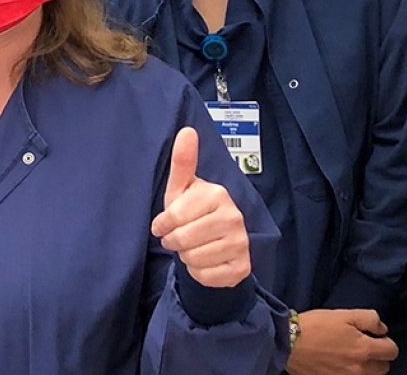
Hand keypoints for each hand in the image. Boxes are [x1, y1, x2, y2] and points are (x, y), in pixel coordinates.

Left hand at [150, 127, 250, 287]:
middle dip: (174, 242)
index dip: (163, 224)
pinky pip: (207, 276)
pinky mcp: (242, 267)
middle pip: (185, 239)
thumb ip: (183, 161)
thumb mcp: (182, 188)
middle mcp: (235, 217)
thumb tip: (186, 130)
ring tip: (193, 247)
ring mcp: (241, 243)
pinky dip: (199, 273)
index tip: (164, 224)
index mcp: (218, 194)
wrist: (215, 244)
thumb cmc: (192, 212)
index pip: (176, 215)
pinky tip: (205, 262)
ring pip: (195, 258)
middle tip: (178, 238)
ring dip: (186, 257)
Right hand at [286, 309, 398, 374]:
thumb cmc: (316, 325)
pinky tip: (340, 365)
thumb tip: (382, 329)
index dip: (386, 342)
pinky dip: (351, 373)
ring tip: (352, 357)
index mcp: (364, 349)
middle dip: (378, 357)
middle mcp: (360, 369)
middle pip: (384, 368)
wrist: (288, 342)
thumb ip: (370, 319)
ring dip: (367, 368)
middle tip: (364, 347)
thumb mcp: (345, 314)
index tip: (376, 337)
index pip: (392, 351)